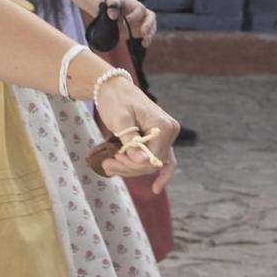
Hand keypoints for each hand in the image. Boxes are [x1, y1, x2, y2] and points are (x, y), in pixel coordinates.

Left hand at [91, 75, 178, 190]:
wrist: (114, 88)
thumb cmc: (116, 100)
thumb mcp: (120, 120)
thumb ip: (130, 140)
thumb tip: (140, 161)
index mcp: (163, 126)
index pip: (152, 158)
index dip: (133, 164)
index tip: (113, 159)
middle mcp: (169, 132)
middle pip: (152, 164)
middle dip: (129, 167)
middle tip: (106, 164)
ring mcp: (166, 136)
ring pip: (151, 164)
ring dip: (130, 168)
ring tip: (107, 165)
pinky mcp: (159, 140)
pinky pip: (162, 161)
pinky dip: (159, 174)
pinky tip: (156, 188)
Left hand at [100, 0, 156, 43]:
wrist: (109, 12)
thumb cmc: (110, 5)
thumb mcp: (109, 2)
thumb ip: (111, 6)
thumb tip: (113, 15)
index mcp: (133, 3)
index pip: (140, 9)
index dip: (135, 16)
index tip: (125, 22)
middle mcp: (140, 11)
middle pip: (150, 16)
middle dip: (148, 24)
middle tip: (143, 32)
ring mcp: (142, 20)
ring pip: (152, 26)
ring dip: (149, 34)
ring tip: (145, 42)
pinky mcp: (141, 29)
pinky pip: (148, 34)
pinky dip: (147, 39)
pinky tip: (144, 44)